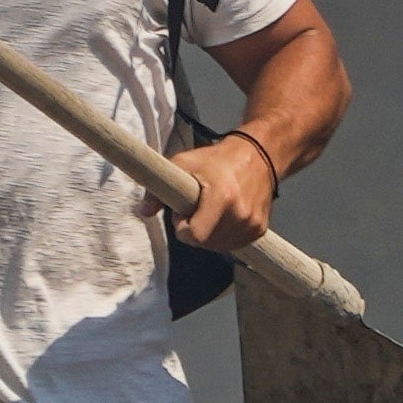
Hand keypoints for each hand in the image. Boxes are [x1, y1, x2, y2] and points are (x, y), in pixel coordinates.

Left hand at [167, 130, 274, 254]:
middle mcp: (240, 214)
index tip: (183, 213)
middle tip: (197, 208)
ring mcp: (252, 224)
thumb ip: (159, 188)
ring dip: (209, 234)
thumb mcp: (183, 163)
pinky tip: (226, 216)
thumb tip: (143, 211)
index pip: (194, 236)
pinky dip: (225, 235)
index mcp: (222, 198)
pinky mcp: (260, 230)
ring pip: (218, 247)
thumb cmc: (217, 159)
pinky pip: (233, 244)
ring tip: (212, 210)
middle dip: (195, 230)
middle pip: (204, 243)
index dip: (182, 227)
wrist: (258, 155)